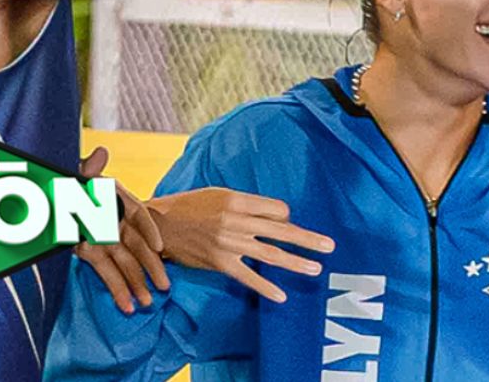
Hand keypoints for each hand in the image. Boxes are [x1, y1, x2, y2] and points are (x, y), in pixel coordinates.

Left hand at [73, 147, 170, 313]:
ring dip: (137, 284)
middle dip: (151, 267)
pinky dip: (117, 290)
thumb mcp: (74, 175)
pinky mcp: (92, 254)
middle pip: (137, 245)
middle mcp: (114, 219)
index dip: (148, 229)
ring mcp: (104, 238)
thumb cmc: (63, 182)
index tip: (158, 246)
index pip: (138, 213)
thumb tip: (102, 152)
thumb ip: (88, 168)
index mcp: (113, 198)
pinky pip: (107, 273)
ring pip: (126, 264)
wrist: (41, 196)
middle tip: (164, 286)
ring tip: (146, 304)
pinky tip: (126, 306)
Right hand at [147, 187, 335, 302]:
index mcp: (238, 200)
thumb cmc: (192, 205)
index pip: (277, 210)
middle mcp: (237, 221)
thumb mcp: (220, 193)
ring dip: (297, 262)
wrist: (159, 226)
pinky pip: (249, 277)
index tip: (286, 223)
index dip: (285, 217)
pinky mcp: (221, 263)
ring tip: (316, 267)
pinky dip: (266, 288)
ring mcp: (229, 244)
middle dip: (308, 239)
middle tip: (330, 245)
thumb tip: (278, 216)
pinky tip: (282, 295)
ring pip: (271, 253)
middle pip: (281, 231)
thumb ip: (248, 204)